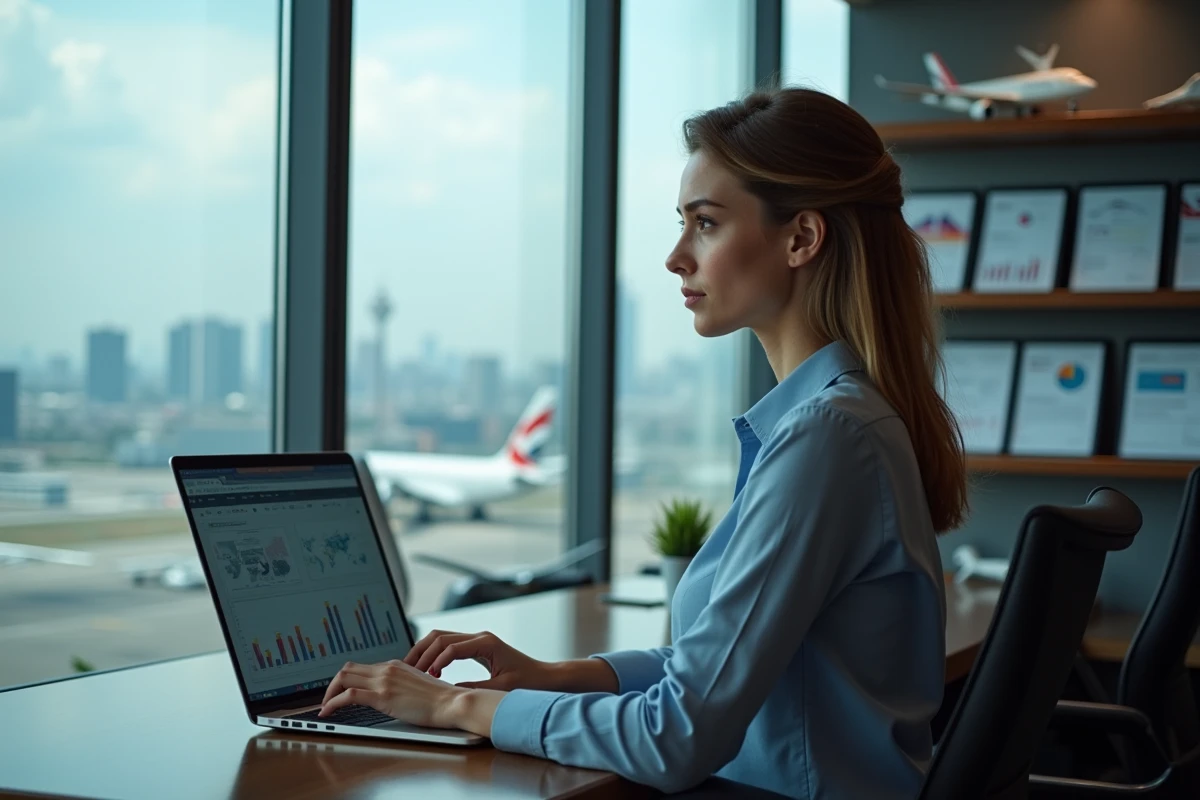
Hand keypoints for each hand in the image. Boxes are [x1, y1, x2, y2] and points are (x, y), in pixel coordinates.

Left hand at [319, 659, 465, 729]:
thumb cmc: (441, 700)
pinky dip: (332, 702)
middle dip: (333, 684)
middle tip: (328, 699)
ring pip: (343, 678)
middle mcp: (387, 668)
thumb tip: (394, 696)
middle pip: (348, 669)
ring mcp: (384, 681)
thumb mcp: (418, 685)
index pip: (362, 667)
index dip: (347, 679)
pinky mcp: (382, 696)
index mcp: (396, 665)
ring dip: (329, 692)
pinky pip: (348, 695)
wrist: (452, 702)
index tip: (340, 692)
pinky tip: (327, 712)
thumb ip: (403, 685)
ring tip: (325, 707)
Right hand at [405, 629, 552, 690]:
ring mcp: (477, 640)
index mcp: (486, 643)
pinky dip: (434, 653)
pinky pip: (449, 644)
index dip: (436, 661)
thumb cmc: (528, 681)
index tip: (427, 676)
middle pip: (441, 636)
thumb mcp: (501, 689)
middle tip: (408, 669)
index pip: (451, 646)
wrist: (544, 677)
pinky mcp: (476, 647)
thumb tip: (449, 692)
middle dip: (423, 652)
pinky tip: (428, 669)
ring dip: (425, 650)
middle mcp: (480, 637)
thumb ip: (475, 689)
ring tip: (412, 667)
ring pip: (442, 637)